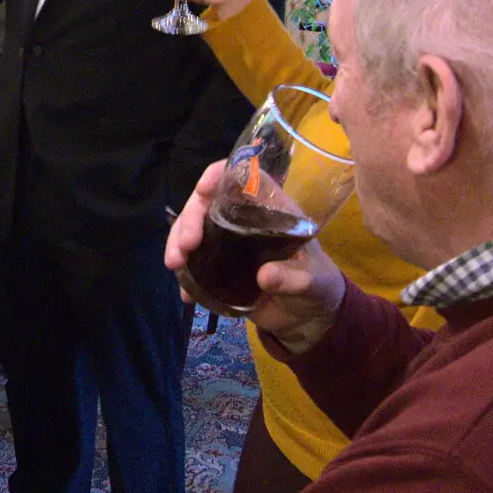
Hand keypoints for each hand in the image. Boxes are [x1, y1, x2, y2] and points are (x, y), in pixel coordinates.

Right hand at [166, 159, 344, 354]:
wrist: (308, 317)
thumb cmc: (318, 285)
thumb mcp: (313, 281)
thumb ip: (294, 277)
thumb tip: (264, 276)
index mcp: (270, 209)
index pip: (243, 177)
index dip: (220, 174)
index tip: (204, 188)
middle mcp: (243, 219)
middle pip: (207, 202)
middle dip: (190, 218)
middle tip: (186, 245)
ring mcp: (226, 242)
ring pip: (193, 229)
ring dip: (177, 242)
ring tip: (175, 265)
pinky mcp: (217, 267)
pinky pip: (193, 263)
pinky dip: (185, 276)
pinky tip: (186, 294)